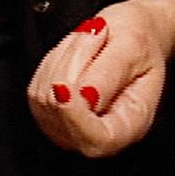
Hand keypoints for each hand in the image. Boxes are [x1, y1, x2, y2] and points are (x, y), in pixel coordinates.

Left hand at [26, 0, 174, 156]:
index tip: (63, 88)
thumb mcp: (133, 47)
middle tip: (98, 34)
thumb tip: (82, 97)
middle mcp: (98, 134)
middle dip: (74, 64)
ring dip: (65, 58)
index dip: (76, 118)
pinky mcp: (48, 113)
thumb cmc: (137, 44)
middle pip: (62, 112)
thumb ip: (108, 75)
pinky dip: (54, 61)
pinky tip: (76, 55)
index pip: (98, 141)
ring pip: (45, 96)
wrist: (128, 39)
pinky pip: (37, 86)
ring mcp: (69, 127)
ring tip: (92, 41)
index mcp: (131, 126)